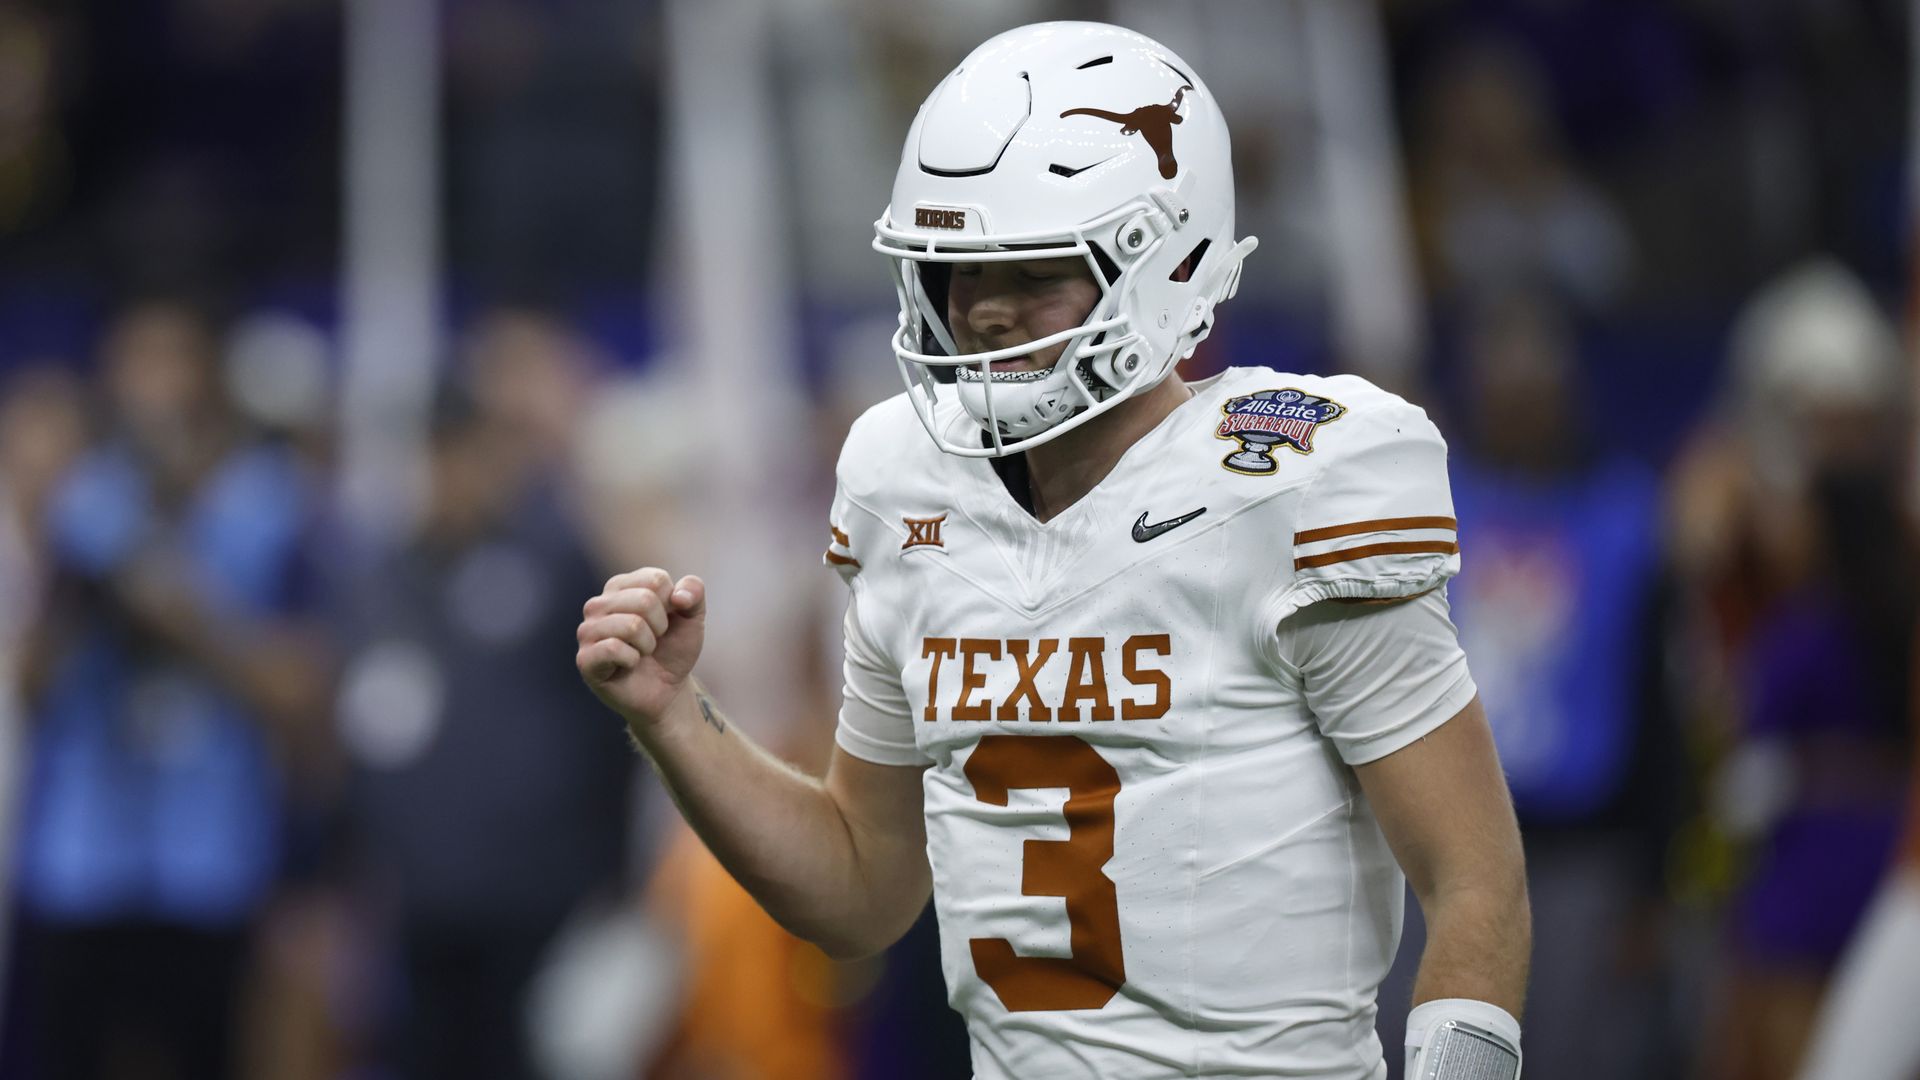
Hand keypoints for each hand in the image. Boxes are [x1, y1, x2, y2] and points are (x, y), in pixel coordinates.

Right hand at [576, 568, 705, 727]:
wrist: (667, 690)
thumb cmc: (673, 649)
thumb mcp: (693, 616)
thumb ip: (694, 591)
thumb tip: (678, 596)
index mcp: (621, 586)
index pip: (656, 580)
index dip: (672, 604)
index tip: (666, 620)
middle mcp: (598, 604)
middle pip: (645, 600)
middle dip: (661, 627)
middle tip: (654, 641)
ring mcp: (587, 631)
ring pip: (632, 625)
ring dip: (648, 645)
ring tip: (642, 653)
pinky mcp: (585, 659)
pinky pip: (614, 648)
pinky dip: (633, 659)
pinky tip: (629, 664)